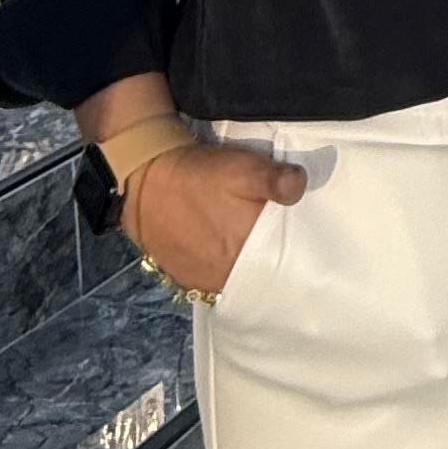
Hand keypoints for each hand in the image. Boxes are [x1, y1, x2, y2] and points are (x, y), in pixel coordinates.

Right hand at [122, 136, 303, 296]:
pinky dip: (224, 268)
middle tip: (279, 239)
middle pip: (260, 274)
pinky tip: (227, 251)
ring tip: (251, 245)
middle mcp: (226, 277)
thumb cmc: (198, 175)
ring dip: (246, 266)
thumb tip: (300, 188)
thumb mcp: (244, 167)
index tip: (305, 238)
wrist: (142, 177)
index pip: (285, 264)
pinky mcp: (185, 278)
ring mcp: (203, 282)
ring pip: (237, 279)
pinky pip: (215, 280)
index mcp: (247, 254)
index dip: (296, 251)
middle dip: (271, 259)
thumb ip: (277, 181)